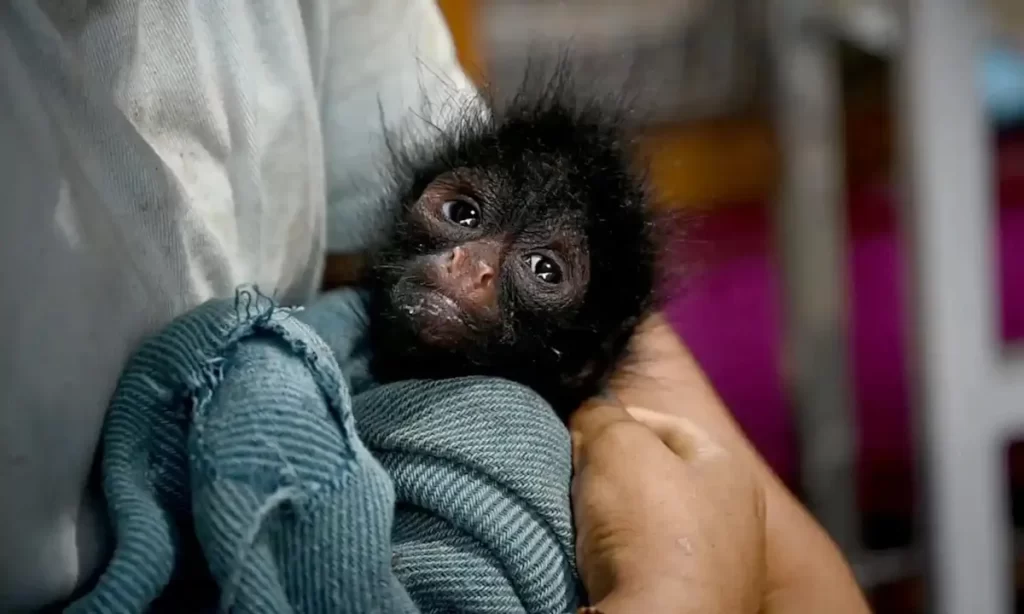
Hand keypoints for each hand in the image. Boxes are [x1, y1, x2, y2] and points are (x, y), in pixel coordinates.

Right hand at [571, 313, 870, 613]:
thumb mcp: (619, 446)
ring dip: (601, 519)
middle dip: (605, 471)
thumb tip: (588, 416)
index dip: (617, 419)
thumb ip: (602, 417)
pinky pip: (635, 568)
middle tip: (570, 471)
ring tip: (572, 516)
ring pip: (639, 524)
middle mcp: (730, 518)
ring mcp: (710, 568)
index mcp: (729, 470)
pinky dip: (607, 560)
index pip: (667, 424)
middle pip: (651, 476)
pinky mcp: (683, 603)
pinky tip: (585, 559)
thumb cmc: (651, 531)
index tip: (578, 431)